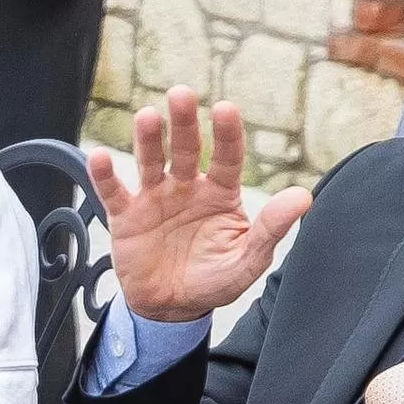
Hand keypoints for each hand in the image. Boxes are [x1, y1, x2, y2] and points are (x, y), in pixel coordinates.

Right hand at [85, 87, 308, 326]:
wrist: (173, 308)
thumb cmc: (214, 280)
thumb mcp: (249, 259)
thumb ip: (272, 227)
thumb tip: (304, 197)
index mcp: (220, 193)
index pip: (227, 156)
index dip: (227, 133)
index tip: (225, 109)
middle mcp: (187, 187)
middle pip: (186, 149)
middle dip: (184, 122)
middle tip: (181, 94)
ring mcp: (155, 198)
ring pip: (150, 161)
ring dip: (148, 138)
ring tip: (147, 117)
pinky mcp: (126, 216)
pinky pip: (113, 192)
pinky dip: (104, 175)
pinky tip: (100, 157)